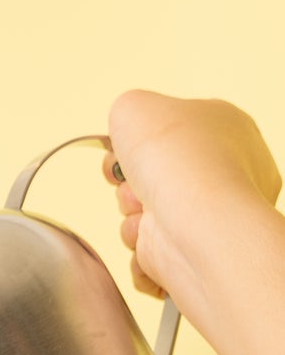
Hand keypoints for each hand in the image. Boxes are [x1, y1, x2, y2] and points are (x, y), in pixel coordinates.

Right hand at [104, 90, 280, 304]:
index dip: (138, 139)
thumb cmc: (175, 154)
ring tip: (144, 212)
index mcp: (227, 126)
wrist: (196, 217)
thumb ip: (128, 111)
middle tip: (131, 181)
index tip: (125, 147)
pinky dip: (141, 245)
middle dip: (130, 182)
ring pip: (147, 212)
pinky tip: (149, 236)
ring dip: (131, 213)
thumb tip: (127, 134)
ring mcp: (214, 212)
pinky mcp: (199, 250)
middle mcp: (229, 169)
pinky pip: (153, 248)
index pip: (172, 130)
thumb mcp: (134, 105)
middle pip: (153, 174)